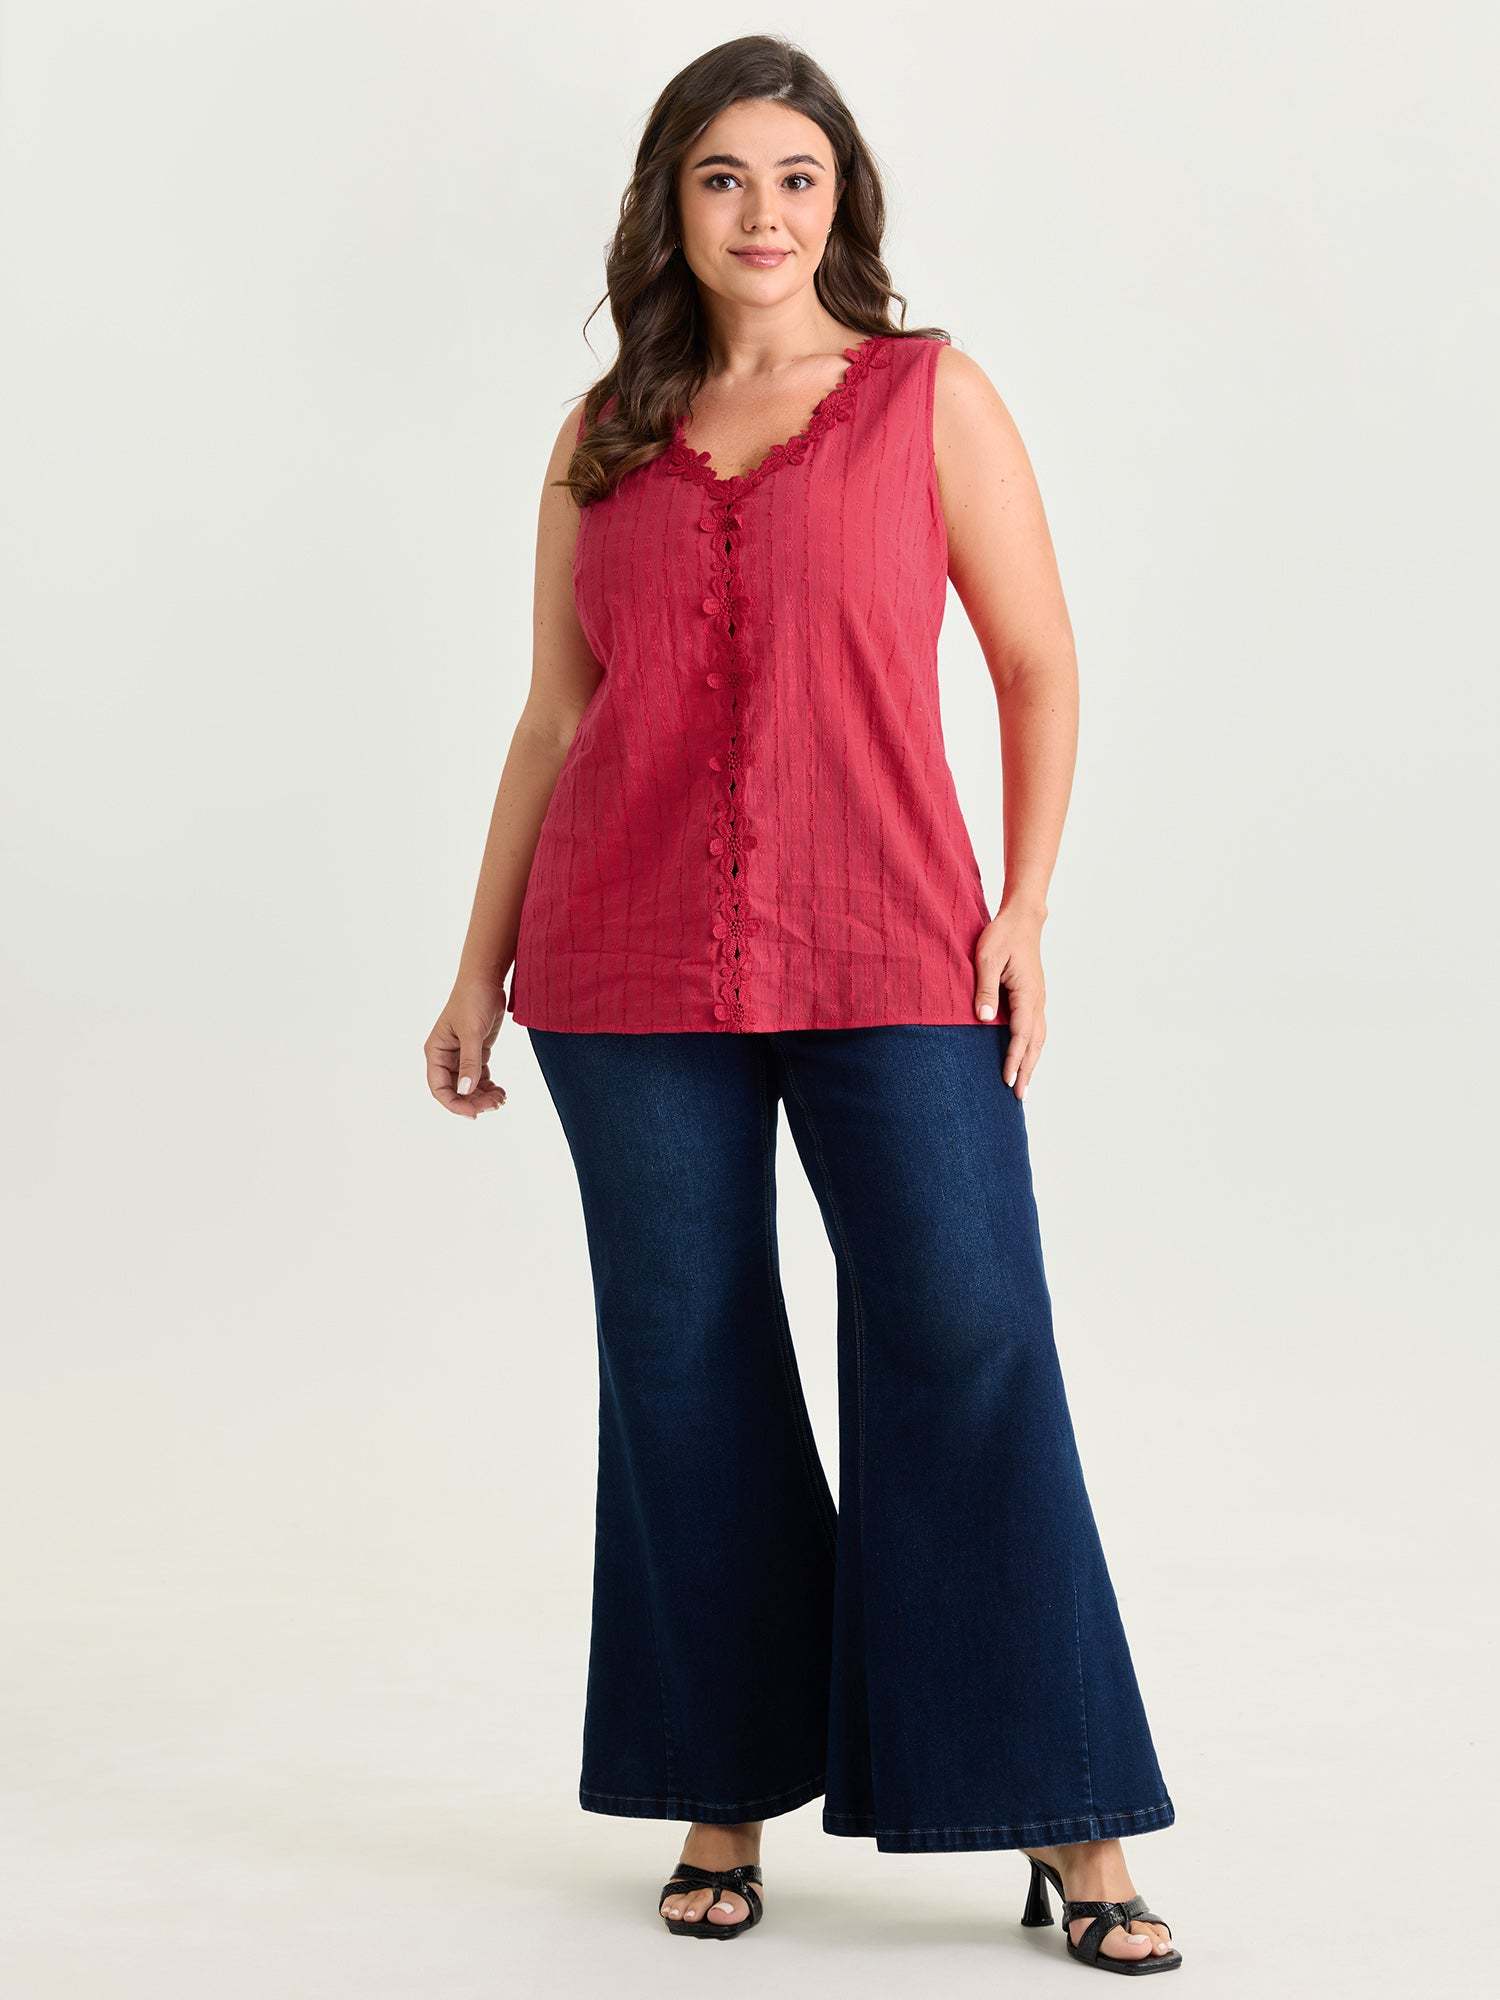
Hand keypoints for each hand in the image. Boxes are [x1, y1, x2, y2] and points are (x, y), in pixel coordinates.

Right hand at [425, 975, 508, 1118]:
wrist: (486, 979)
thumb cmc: (473, 1000)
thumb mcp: (472, 1032)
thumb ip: (469, 1062)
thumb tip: (465, 1090)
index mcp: (436, 1052)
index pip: (439, 1087)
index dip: (454, 1104)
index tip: (474, 1113)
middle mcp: (445, 1056)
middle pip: (455, 1090)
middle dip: (473, 1101)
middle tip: (495, 1105)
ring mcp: (461, 1055)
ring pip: (468, 1086)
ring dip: (483, 1096)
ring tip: (502, 1099)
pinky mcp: (476, 1051)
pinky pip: (479, 1077)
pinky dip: (489, 1087)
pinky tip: (501, 1091)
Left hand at [972, 902, 1046, 1099]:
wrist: (1022, 919)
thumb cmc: (1002, 935)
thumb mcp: (986, 957)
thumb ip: (985, 988)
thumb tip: (984, 1019)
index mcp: (1027, 993)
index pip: (1022, 1034)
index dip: (1015, 1059)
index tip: (1008, 1080)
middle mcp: (1038, 1000)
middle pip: (1035, 1042)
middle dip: (1027, 1070)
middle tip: (1019, 1097)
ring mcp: (1038, 999)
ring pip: (1039, 1037)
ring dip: (1032, 1062)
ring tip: (1023, 1085)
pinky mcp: (1034, 997)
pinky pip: (1036, 1029)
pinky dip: (1032, 1048)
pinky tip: (1025, 1058)